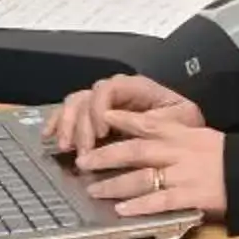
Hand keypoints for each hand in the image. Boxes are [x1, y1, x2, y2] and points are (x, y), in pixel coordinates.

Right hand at [49, 73, 199, 156]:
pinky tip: (49, 136)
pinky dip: (57, 123)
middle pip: (86, 98)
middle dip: (81, 125)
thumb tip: (123, 123)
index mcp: (136, 87)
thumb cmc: (185, 127)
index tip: (101, 134)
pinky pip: (69, 113)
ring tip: (66, 148)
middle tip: (83, 152)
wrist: (188, 139)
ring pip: (74, 104)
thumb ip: (155, 119)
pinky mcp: (93, 116)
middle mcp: (116, 91)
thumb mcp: (179, 120)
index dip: (99, 109)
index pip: (108, 88)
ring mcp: (102, 103)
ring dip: (66, 126)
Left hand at [80, 108, 225, 218]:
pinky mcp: (190, 196)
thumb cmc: (228, 156)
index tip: (101, 117)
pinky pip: (160, 200)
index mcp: (181, 135)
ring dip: (115, 183)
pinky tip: (122, 210)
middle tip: (83, 160)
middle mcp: (178, 152)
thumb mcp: (200, 136)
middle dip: (106, 155)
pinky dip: (140, 205)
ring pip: (142, 177)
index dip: (122, 119)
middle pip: (135, 151)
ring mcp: (183, 175)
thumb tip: (144, 135)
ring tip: (94, 189)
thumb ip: (174, 135)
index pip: (146, 123)